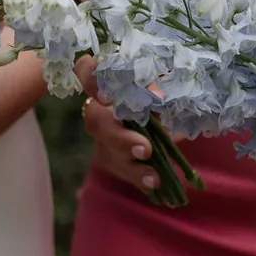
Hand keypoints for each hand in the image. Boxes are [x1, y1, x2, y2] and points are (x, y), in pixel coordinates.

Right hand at [76, 56, 159, 195]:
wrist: (168, 118)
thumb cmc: (160, 92)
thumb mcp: (164, 84)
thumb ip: (161, 86)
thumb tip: (164, 94)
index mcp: (109, 82)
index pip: (86, 71)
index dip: (88, 78)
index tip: (105, 95)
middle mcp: (100, 109)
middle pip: (96, 121)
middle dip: (118, 137)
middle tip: (144, 149)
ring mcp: (105, 138)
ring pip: (108, 152)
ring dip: (131, 167)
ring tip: (154, 176)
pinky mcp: (114, 160)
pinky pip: (124, 172)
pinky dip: (140, 179)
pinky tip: (155, 184)